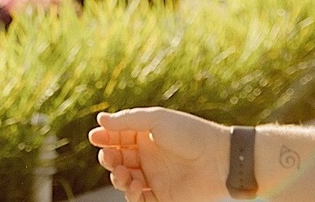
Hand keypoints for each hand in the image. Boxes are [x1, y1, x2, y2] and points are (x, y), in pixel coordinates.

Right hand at [88, 108, 229, 201]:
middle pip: (117, 159)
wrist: (220, 159)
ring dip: (117, 177)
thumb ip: (127, 120)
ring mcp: (154, 176)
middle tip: (108, 157)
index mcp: (146, 135)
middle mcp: (148, 156)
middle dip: (108, 158)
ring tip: (121, 173)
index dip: (104, 137)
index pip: (117, 136)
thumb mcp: (156, 119)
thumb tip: (100, 120)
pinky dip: (130, 195)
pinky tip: (133, 186)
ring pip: (124, 179)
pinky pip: (138, 198)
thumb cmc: (190, 134)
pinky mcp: (162, 196)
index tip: (95, 137)